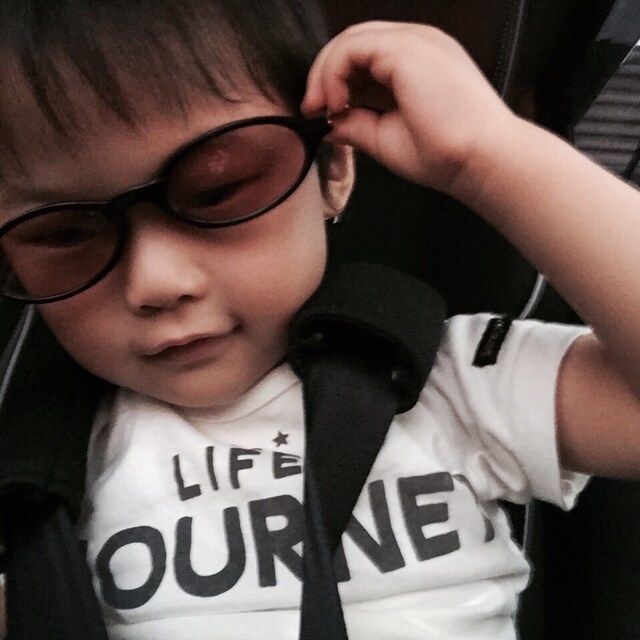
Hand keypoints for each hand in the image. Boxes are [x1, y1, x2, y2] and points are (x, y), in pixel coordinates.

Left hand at [302, 21, 517, 199]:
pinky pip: (354, 46)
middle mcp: (417, 45)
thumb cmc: (446, 154)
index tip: (321, 111)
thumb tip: (327, 123)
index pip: (364, 57)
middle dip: (325, 73)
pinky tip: (335, 101)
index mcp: (417, 64)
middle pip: (354, 42)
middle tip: (312, 107)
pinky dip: (335, 71)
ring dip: (327, 71)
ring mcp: (415, 41)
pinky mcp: (408, 48)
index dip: (335, 80)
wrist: (481, 161)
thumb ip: (355, 124)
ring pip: (351, 38)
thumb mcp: (386, 138)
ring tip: (321, 106)